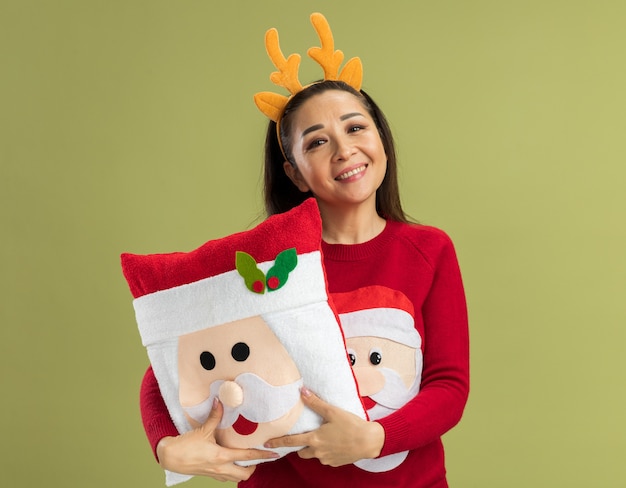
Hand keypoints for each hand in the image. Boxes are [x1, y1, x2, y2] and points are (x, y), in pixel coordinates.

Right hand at [156, 399, 278, 481]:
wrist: (170, 458)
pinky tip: (231, 461)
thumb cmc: (186, 445)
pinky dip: (232, 471)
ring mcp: (215, 473)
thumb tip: (219, 401)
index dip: (262, 455)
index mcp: (222, 456)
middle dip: (254, 467)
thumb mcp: (202, 430)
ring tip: (246, 459)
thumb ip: (214, 416)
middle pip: (245, 474)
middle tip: (257, 457)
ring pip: (236, 477)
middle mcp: (221, 468)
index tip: (274, 454)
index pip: (247, 456)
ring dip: (243, 470)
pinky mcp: (209, 475)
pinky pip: (226, 477)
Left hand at [264, 387, 384, 466]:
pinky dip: (327, 452)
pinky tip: (334, 443)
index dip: (278, 442)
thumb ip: (315, 402)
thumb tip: (302, 391)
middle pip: (301, 452)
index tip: (267, 443)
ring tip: (323, 438)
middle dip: (300, 446)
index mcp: (314, 439)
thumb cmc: (351, 425)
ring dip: (314, 448)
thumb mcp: (332, 411)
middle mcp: (318, 452)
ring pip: (314, 455)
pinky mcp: (335, 463)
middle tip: (303, 438)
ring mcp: (327, 459)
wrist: (369, 441)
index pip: (290, 442)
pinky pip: (326, 458)